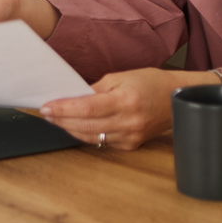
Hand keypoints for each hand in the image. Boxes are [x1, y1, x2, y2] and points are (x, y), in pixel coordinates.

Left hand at [39, 68, 219, 148]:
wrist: (175, 98)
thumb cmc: (149, 82)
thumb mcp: (120, 77)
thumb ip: (94, 89)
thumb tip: (71, 98)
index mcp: (126, 101)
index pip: (87, 107)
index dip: (64, 109)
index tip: (46, 107)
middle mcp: (129, 121)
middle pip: (86, 125)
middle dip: (62, 120)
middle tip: (46, 113)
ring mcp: (131, 136)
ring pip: (92, 137)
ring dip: (70, 128)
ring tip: (56, 119)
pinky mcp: (131, 144)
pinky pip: (102, 142)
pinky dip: (87, 134)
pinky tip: (75, 126)